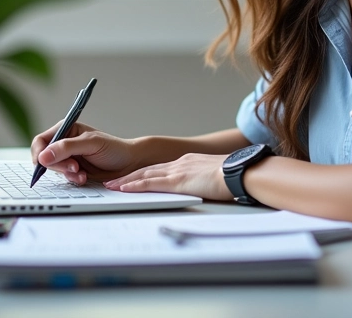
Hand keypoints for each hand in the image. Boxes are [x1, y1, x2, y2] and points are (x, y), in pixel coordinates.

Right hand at [31, 122, 141, 184]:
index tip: (45, 162)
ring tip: (81, 173)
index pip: (41, 140)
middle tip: (74, 167)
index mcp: (67, 129)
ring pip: (53, 169)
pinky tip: (83, 177)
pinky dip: (72, 179)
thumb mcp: (91, 144)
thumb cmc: (114, 148)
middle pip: (45, 157)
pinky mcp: (73, 170)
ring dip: (66, 173)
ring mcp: (68, 157)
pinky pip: (63, 178)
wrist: (128, 164)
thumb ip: (67, 148)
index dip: (40, 152)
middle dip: (58, 165)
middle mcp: (65, 142)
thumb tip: (43, 156)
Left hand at [103, 153, 232, 200]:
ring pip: (145, 175)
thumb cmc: (234, 176)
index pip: (160, 168)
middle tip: (113, 181)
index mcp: (188, 162)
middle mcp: (180, 163)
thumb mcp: (215, 176)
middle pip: (148, 170)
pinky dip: (135, 185)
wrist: (240, 171)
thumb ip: (205, 180)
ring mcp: (178, 171)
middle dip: (129, 175)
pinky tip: (124, 189)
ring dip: (126, 181)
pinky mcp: (177, 181)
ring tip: (112, 186)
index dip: (144, 173)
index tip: (131, 177)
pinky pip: (150, 183)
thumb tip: (206, 188)